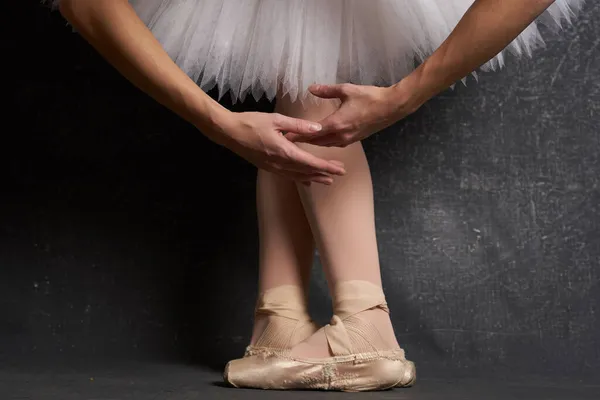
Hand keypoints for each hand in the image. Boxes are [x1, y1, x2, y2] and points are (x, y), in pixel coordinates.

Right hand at [222, 112, 346, 184]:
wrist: (229, 133)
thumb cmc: (252, 123)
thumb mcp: (277, 120)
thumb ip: (298, 125)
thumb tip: (318, 128)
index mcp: (284, 151)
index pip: (310, 162)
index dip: (326, 166)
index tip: (340, 169)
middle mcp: (280, 163)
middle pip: (307, 171)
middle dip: (324, 173)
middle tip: (341, 173)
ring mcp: (274, 167)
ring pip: (298, 176)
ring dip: (314, 178)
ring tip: (328, 180)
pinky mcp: (268, 167)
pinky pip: (288, 176)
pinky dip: (300, 178)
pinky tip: (307, 181)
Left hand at [286, 82, 418, 146]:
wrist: (392, 107)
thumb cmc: (370, 97)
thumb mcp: (346, 90)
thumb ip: (327, 91)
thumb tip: (310, 88)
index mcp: (336, 124)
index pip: (311, 132)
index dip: (297, 134)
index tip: (284, 136)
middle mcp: (341, 135)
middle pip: (316, 142)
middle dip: (302, 141)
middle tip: (288, 141)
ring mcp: (349, 139)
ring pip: (326, 144)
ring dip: (314, 143)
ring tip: (302, 142)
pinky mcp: (355, 139)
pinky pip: (335, 144)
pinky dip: (326, 143)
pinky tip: (322, 139)